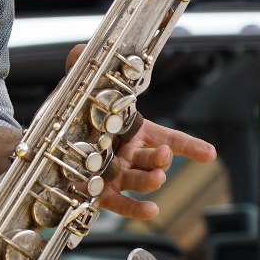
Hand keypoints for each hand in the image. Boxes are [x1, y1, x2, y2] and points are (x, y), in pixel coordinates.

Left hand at [62, 44, 216, 220]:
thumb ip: (79, 70)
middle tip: (163, 156)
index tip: (209, 153)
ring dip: (152, 180)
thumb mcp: (76, 93)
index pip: (167, 137)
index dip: (188, 145)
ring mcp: (118, 174)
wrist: (49, 146)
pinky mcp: (101, 193)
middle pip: (153, 158)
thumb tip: (80, 49)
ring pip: (140, 179)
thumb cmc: (73, 119)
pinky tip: (152, 210)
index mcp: (132, 131)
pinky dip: (137, 209)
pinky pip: (122, 203)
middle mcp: (129, 154)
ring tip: (158, 177)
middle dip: (162, 157)